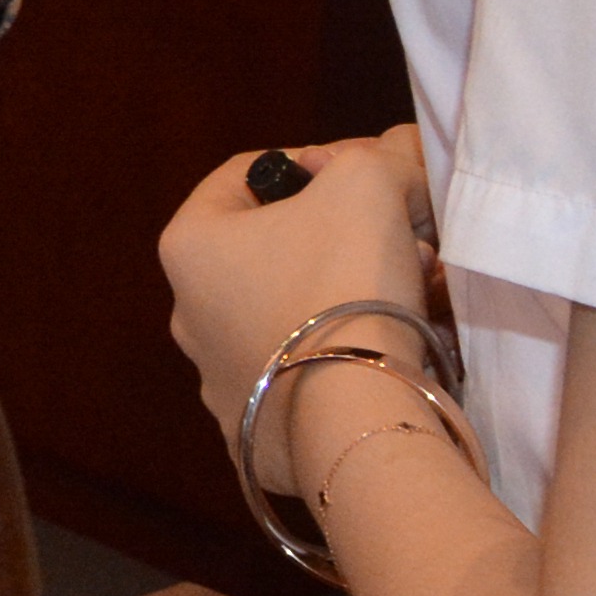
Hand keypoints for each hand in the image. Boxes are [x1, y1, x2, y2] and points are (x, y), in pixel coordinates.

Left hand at [159, 126, 436, 451]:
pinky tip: (390, 351)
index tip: (366, 178)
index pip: (247, 174)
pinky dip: (345, 356)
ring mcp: (219, 383)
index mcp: (188, 246)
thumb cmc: (343, 282)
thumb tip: (383, 164)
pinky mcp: (256, 436)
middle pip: (274, 247)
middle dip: (341, 235)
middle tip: (400, 241)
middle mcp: (187, 315)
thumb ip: (374, 158)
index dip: (313, 163)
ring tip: (408, 297)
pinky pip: (306, 375)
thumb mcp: (366, 181)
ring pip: (293, 313)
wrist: (355, 417)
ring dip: (346, 296)